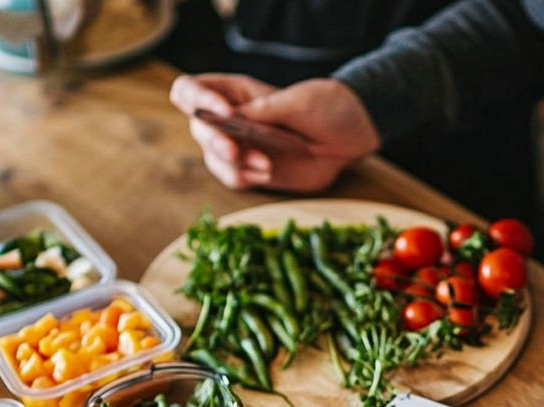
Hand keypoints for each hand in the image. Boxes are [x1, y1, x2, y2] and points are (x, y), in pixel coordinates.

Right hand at [170, 74, 381, 191]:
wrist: (353, 136)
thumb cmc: (327, 107)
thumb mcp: (299, 103)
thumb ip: (263, 110)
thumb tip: (228, 116)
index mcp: (236, 92)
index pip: (190, 90)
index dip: (197, 101)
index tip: (223, 113)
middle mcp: (230, 118)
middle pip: (197, 128)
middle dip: (215, 141)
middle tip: (236, 151)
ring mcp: (242, 146)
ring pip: (213, 158)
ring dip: (233, 165)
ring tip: (265, 165)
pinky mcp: (254, 170)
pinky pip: (234, 178)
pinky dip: (246, 178)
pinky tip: (269, 171)